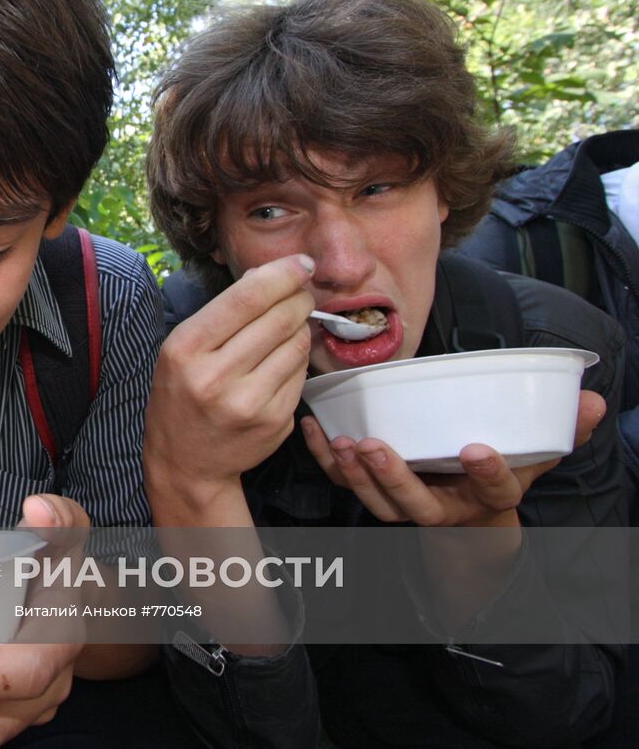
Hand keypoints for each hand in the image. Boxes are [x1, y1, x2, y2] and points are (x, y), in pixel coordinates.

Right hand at [144, 254, 314, 515]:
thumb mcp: (182, 349)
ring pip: (297, 344)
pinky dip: (297, 359)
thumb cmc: (182, 394)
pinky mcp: (275, 422)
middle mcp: (215, 377)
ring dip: (301, 327)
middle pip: (280, 318)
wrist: (186, 462)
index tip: (301, 264)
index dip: (282, 274)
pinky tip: (282, 360)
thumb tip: (272, 275)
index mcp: (185, 350)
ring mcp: (248, 404)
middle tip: (301, 292)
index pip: (246, 298)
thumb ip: (222, 313)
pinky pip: (301, 373)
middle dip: (298, 298)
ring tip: (289, 326)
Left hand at [299, 390, 603, 526]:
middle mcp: (443, 507)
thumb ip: (563, 428)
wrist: (471, 507)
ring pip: (377, 502)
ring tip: (340, 443)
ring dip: (354, 475)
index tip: (476, 450)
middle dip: (393, 479)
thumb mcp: (536, 452)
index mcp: (486, 495)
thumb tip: (592, 401)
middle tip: (373, 448)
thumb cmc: (502, 467)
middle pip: (416, 505)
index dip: (488, 474)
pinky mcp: (375, 490)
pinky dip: (325, 461)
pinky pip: (345, 483)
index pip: (493, 491)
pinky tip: (316, 430)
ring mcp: (406, 503)